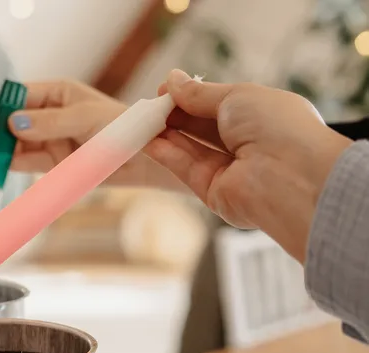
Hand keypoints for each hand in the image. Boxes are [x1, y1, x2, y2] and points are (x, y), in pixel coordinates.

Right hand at [0, 81, 181, 188]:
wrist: (145, 159)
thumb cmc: (121, 128)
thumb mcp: (84, 118)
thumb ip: (49, 122)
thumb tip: (13, 122)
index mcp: (58, 93)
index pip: (21, 94)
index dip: (1, 104)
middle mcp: (50, 115)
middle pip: (14, 120)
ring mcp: (50, 140)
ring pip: (17, 143)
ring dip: (1, 149)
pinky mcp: (53, 164)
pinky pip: (26, 162)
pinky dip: (12, 164)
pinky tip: (0, 166)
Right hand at [147, 69, 352, 261]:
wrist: (291, 177)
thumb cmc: (275, 127)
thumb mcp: (236, 97)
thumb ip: (200, 93)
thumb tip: (172, 80)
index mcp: (263, 117)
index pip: (219, 105)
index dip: (191, 97)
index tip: (164, 90)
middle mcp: (249, 144)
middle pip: (202, 128)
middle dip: (175, 115)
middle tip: (149, 106)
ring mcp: (231, 171)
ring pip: (191, 148)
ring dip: (165, 134)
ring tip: (140, 121)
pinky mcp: (215, 193)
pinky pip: (187, 169)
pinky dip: (166, 154)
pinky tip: (146, 141)